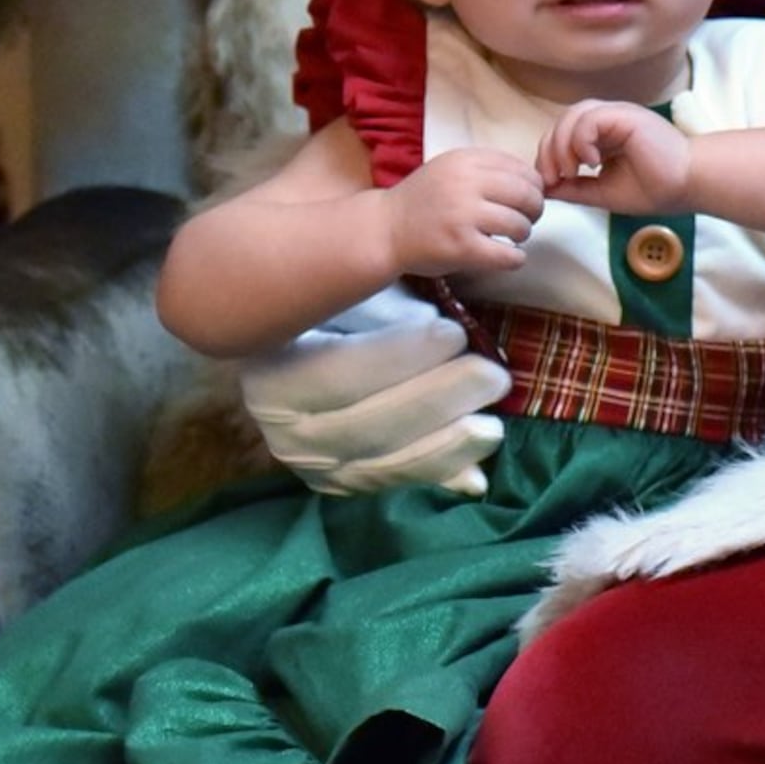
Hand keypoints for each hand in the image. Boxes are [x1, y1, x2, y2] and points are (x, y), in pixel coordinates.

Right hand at [239, 285, 509, 500]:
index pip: (338, 371)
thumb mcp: (344, 280)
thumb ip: (379, 296)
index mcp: (271, 372)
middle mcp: (284, 430)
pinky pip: (395, 482)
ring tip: (492, 425)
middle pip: (366, 426)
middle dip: (437, 402)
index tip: (453, 332)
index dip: (400, 355)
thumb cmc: (328, 298)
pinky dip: (437, 476)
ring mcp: (314, 464)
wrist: (302, 344)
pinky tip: (475, 474)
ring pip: (383, 465)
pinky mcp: (344, 481)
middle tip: (493, 376)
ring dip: (446, 448)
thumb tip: (431, 321)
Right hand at [386, 145, 546, 276]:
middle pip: (526, 195)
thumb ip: (487, 170)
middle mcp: (465, 184)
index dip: (534, 186)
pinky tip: (510, 257)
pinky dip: (516, 259)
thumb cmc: (423, 201)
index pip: (521, 169)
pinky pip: (507, 255)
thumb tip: (535, 183)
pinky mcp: (461, 247)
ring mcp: (463, 215)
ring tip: (515, 237)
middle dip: (535, 209)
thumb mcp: (452, 169)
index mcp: (465, 160)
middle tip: (528, 219)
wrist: (385, 229)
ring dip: (524, 233)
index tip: (530, 198)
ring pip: (519, 224)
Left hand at [536, 100, 693, 212]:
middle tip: (554, 178)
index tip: (551, 183)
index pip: (562, 134)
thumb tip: (546, 190)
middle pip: (562, 121)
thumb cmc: (656, 188)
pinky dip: (582, 139)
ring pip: (573, 115)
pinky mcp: (626, 116)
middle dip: (550, 151)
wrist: (689, 185)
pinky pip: (590, 119)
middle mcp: (609, 120)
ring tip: (571, 170)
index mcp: (604, 136)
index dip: (549, 156)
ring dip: (563, 144)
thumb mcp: (604, 192)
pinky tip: (591, 161)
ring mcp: (618, 115)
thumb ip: (576, 189)